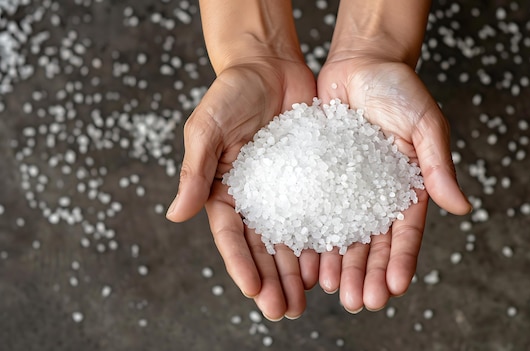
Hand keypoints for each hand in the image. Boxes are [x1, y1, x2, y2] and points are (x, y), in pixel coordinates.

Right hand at [166, 58, 317, 319]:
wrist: (269, 67)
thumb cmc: (230, 94)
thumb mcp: (207, 129)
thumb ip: (194, 171)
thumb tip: (176, 215)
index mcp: (224, 193)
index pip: (231, 238)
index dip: (241, 265)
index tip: (254, 292)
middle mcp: (255, 200)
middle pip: (263, 249)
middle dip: (273, 281)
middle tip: (286, 310)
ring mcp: (285, 193)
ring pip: (292, 240)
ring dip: (298, 272)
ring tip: (308, 299)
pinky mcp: (311, 181)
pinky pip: (319, 214)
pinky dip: (324, 239)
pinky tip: (333, 262)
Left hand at [316, 57, 471, 311]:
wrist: (360, 63)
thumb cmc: (400, 89)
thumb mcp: (425, 124)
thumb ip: (438, 166)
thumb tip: (462, 207)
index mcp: (409, 186)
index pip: (406, 231)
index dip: (401, 260)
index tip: (393, 287)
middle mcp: (378, 194)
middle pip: (373, 242)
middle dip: (367, 273)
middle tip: (357, 301)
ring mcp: (349, 188)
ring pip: (344, 234)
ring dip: (340, 264)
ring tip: (331, 290)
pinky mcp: (322, 177)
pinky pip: (316, 211)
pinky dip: (313, 236)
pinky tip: (306, 258)